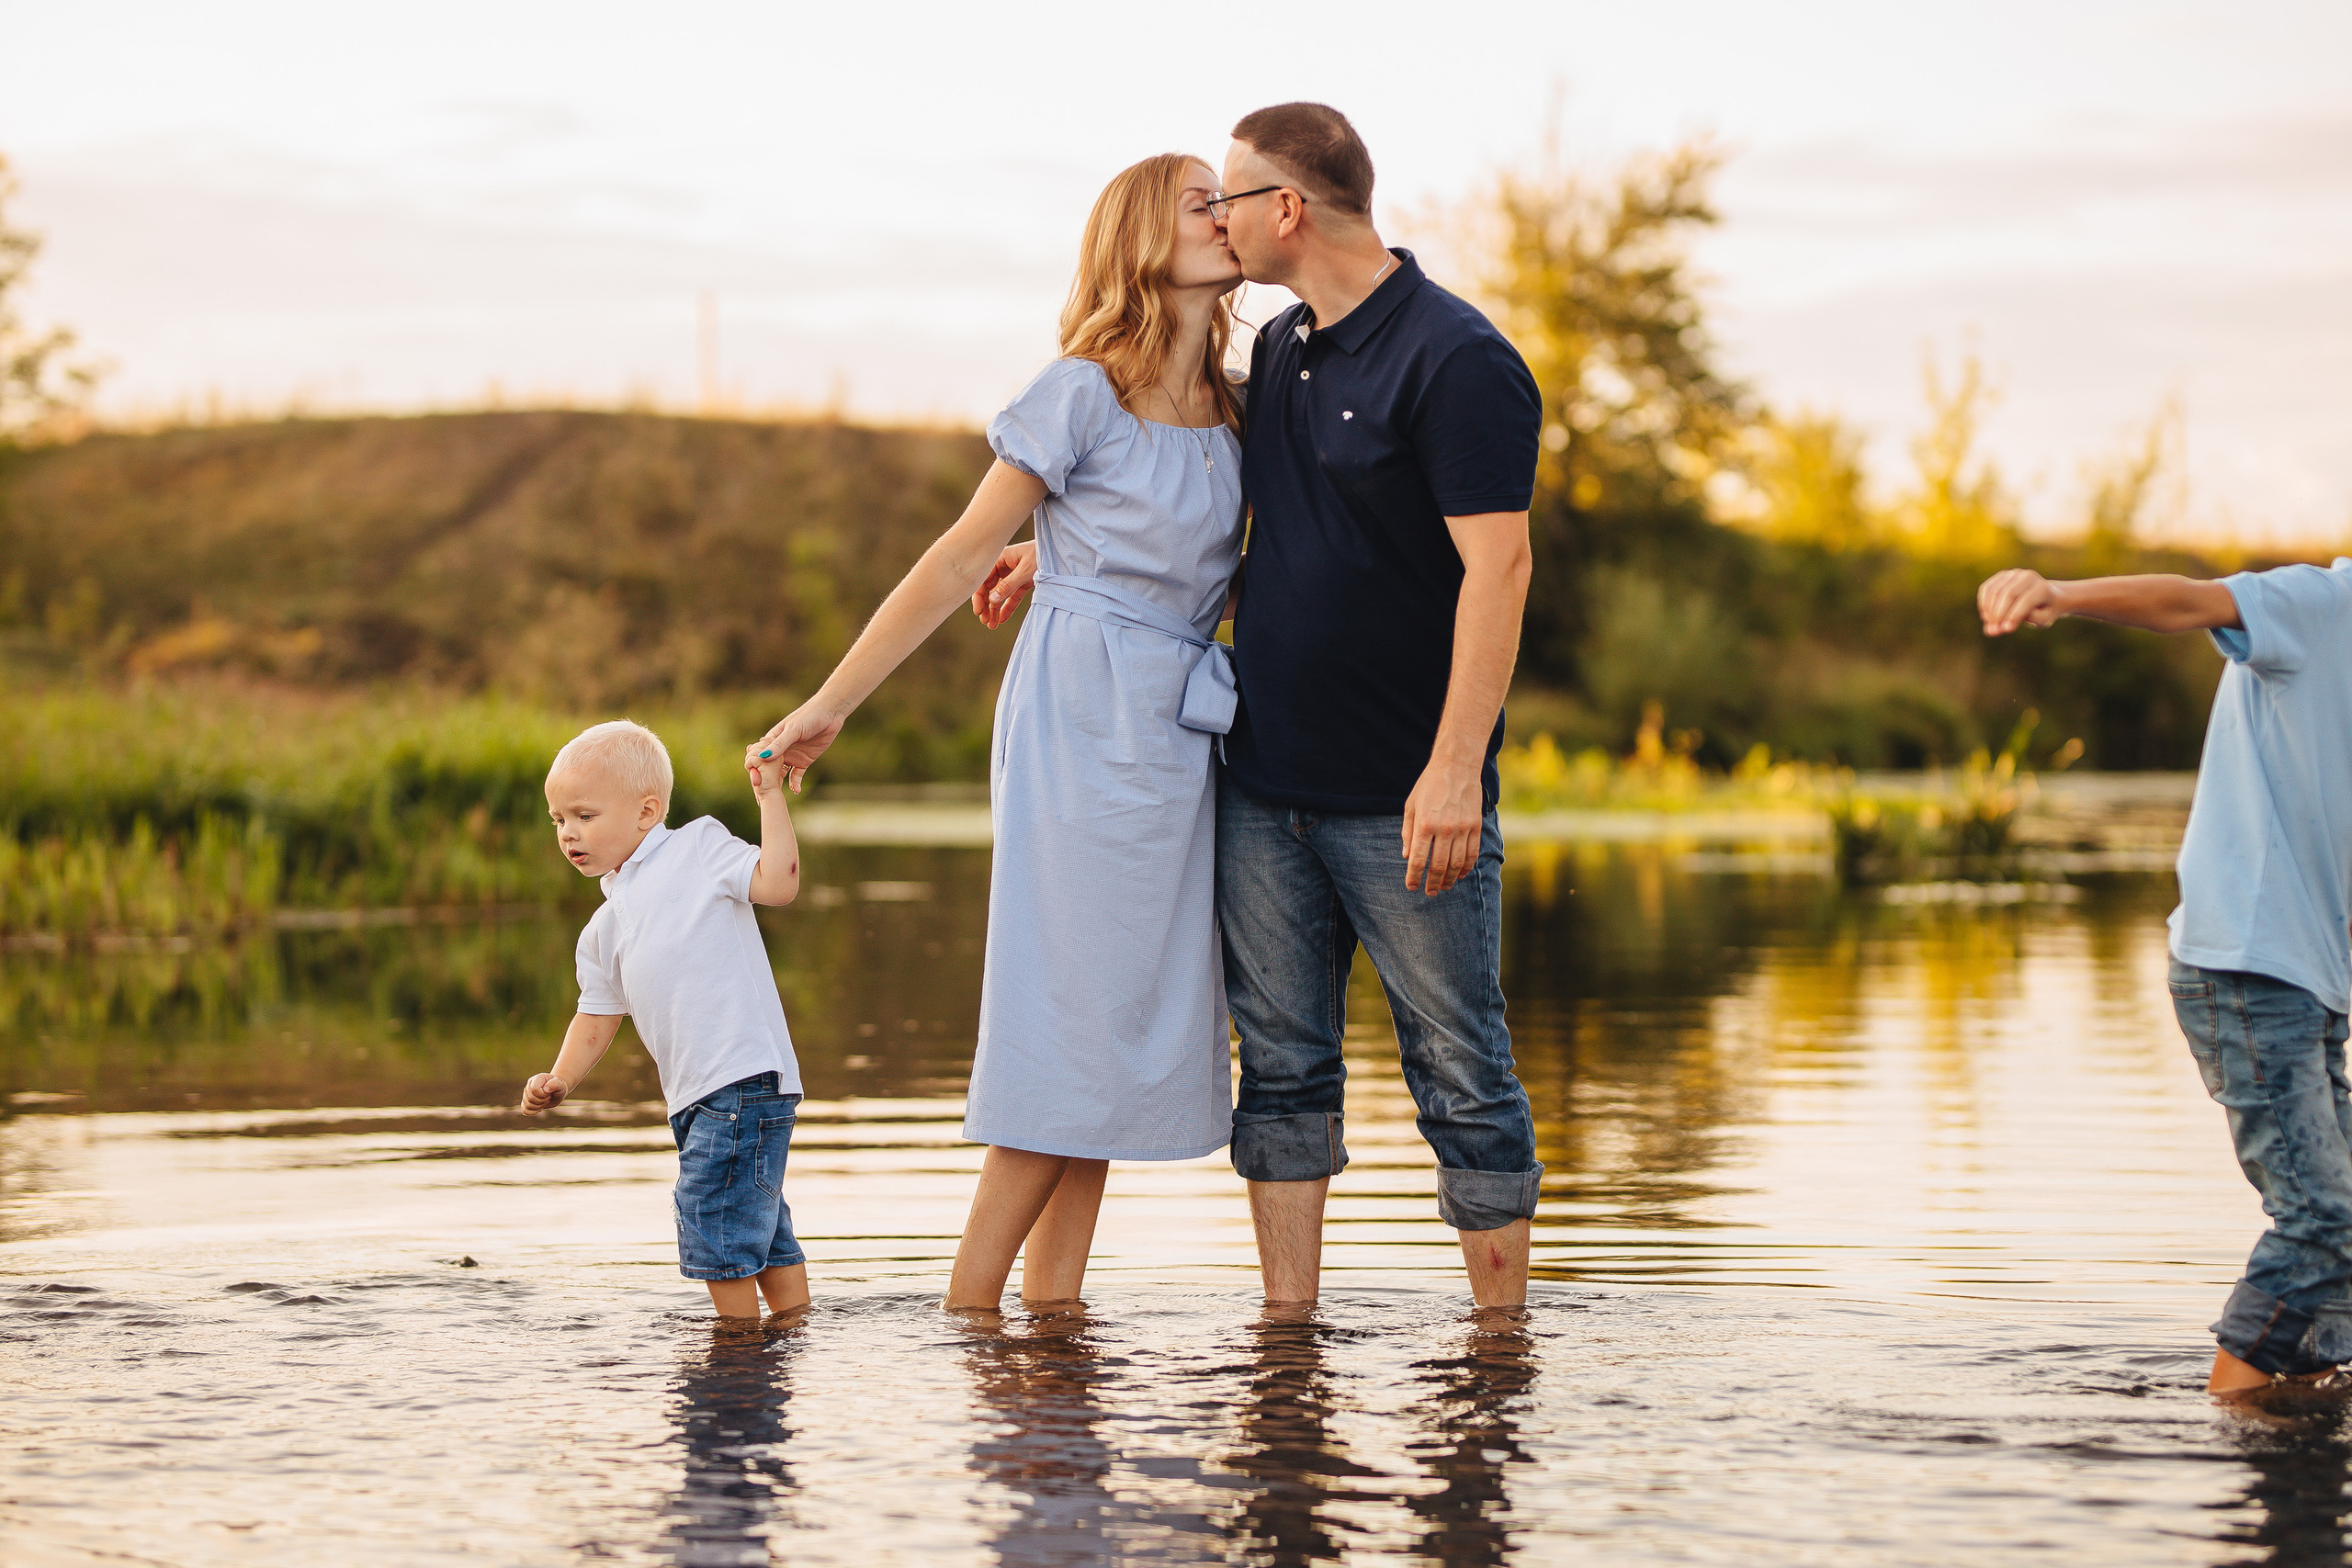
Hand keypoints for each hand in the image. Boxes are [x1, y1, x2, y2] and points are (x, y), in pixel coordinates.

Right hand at [521, 1072, 568, 1113]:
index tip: (549, 1093)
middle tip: (548, 1097)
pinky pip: (525, 1111)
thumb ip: (555, 1084)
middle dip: (542, 1101)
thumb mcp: (560, 1084)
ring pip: (527, 1105)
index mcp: (537, 1079)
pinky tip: (540, 1108)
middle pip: (530, 1098)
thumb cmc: (559, 1087)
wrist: (558, 1091)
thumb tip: (545, 1090)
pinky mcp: (526, 1102)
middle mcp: (529, 1085)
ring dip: (539, 1107)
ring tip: (545, 1101)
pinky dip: (533, 1112)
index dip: (543, 1095)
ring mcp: (526, 1094)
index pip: (534, 1089)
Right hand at [747, 701, 847, 794]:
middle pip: (768, 768)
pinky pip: (796, 775)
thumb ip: (780, 744)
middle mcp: (781, 749)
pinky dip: (795, 783)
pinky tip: (795, 791)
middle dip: (765, 780)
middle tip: (762, 795)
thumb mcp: (794, 730)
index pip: (759, 756)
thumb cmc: (809, 715)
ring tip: (775, 796)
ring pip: (781, 773)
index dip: (755, 768)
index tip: (754, 781)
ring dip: (778, 784)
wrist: (830, 713)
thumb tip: (764, 757)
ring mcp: (792, 756)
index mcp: (773, 739)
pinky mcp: (804, 761)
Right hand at [972, 541, 1038, 629]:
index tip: (978, 611)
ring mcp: (1013, 574)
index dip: (979, 596)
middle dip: (986, 605)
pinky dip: (1007, 607)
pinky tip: (1001, 619)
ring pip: (1000, 594)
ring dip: (995, 609)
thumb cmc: (1041, 554)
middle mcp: (1003, 566)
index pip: (983, 579)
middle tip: (985, 621)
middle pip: (989, 588)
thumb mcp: (1025, 570)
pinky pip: (1012, 596)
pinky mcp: (1022, 581)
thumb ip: (1008, 585)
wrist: (1059, 552)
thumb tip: (992, 600)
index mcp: (1000, 558)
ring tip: (992, 625)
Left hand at [1402, 756, 1483, 895]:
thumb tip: (1407, 856)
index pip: (1418, 860)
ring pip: (1457, 863)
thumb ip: (1408, 832)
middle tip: (1429, 892)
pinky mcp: (1475, 826)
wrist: (1456, 766)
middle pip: (1438, 866)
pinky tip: (1461, 875)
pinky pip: (1472, 853)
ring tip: (1443, 887)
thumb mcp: (1411, 806)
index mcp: (1424, 825)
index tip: (1411, 887)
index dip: (1414, 877)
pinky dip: (1466, 867)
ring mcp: (1462, 828)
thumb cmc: (1429, 785)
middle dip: (1432, 883)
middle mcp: (1444, 829)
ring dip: (1449, 879)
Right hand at [1978, 569, 2062, 635]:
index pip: (2026, 600)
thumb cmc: (2045, 611)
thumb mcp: (2043, 619)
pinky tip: (1985, 616)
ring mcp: (2014, 574)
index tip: (2007, 630)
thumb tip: (2004, 626)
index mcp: (2043, 588)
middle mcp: (2028, 576)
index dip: (2015, 615)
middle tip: (1994, 630)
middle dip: (1999, 614)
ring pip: (1995, 591)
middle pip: (2009, 594)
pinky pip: (1987, 588)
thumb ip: (2029, 620)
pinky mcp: (2002, 575)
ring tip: (1989, 626)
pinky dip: (1983, 603)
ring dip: (1989, 610)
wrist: (2047, 595)